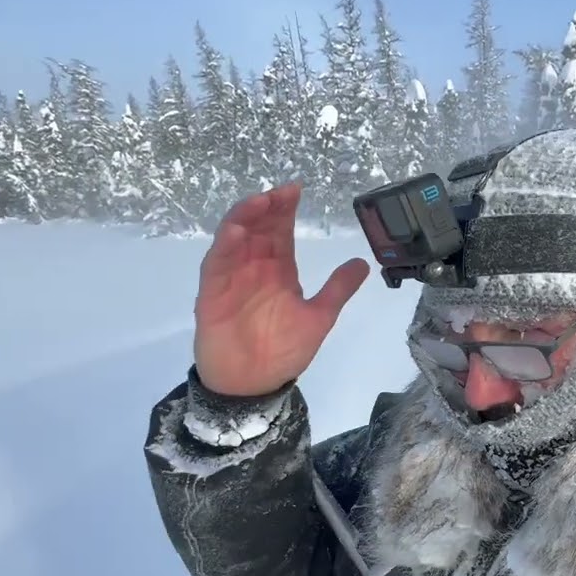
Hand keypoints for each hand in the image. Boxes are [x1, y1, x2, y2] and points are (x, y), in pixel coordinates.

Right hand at [193, 183, 368, 395]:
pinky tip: (236, 232)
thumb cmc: (281, 352)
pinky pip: (217, 263)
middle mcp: (254, 267)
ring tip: (260, 202)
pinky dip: (225, 246)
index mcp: (279, 270)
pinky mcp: (212, 292)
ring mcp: (232, 276)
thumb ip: (337, 290)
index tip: (296, 190)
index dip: (286, 210)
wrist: (252, 385)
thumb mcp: (319, 317)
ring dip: (245, 217)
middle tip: (282, 191)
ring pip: (235, 237)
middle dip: (268, 206)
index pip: (281, 231)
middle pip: (259, 227)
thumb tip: (363, 264)